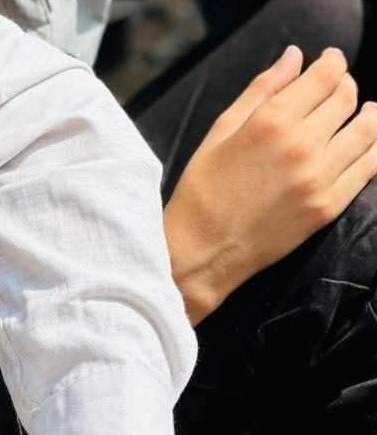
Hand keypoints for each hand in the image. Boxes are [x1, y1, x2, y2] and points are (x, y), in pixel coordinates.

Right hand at [164, 47, 376, 323]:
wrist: (200, 252)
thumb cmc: (201, 192)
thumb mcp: (220, 132)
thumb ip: (261, 91)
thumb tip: (293, 57)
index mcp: (271, 123)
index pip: (323, 76)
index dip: (332, 62)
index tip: (330, 61)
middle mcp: (301, 146)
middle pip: (346, 99)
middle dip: (345, 85)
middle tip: (338, 88)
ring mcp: (318, 178)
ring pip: (366, 130)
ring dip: (368, 114)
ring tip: (363, 112)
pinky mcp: (327, 206)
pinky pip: (367, 168)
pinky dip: (373, 149)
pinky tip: (366, 143)